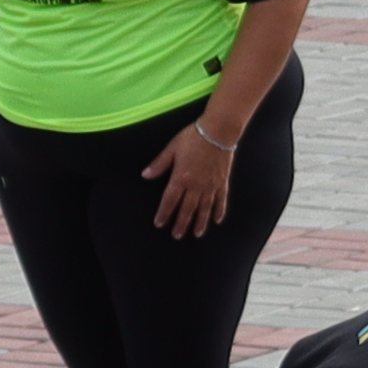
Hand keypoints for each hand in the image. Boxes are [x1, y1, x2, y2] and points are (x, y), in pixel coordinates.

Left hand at [150, 114, 236, 232]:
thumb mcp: (172, 148)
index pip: (170, 200)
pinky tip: (217, 220)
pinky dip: (219, 211)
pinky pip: (221, 200)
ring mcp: (210, 185)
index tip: (160, 223)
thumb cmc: (193, 137)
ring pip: (204, 209)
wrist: (218, 131)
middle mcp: (196, 185)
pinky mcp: (222, 182)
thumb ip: (160, 164)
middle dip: (181, 223)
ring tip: (196, 234)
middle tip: (177, 235)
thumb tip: (145, 175)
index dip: (164, 213)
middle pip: (187, 209)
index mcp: (181, 177)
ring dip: (200, 222)